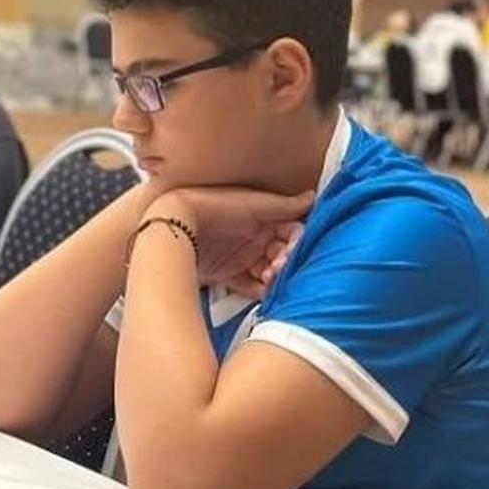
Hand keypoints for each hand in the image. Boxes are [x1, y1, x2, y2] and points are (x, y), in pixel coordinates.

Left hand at [142, 187, 313, 292]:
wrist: (176, 224)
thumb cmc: (215, 206)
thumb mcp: (255, 205)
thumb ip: (285, 206)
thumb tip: (312, 198)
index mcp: (263, 217)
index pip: (292, 232)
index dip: (297, 242)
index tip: (295, 250)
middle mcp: (254, 237)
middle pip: (282, 254)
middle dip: (286, 262)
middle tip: (280, 268)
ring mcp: (241, 256)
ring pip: (269, 271)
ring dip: (275, 277)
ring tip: (270, 279)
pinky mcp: (227, 274)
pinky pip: (250, 285)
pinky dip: (258, 290)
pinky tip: (264, 290)